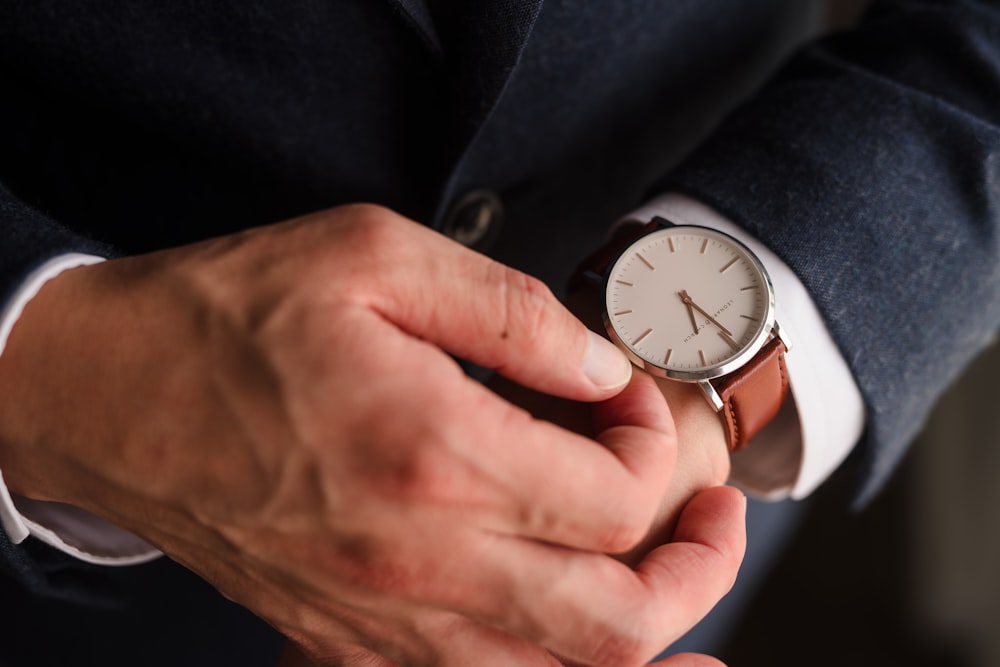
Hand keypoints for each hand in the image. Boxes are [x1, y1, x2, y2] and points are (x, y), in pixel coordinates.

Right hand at [0, 204, 744, 665]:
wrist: (113, 395)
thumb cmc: (229, 321)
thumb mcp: (372, 257)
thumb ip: (509, 310)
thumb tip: (599, 364)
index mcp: (432, 451)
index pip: (614, 495)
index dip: (657, 448)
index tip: (635, 404)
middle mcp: (415, 557)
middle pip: (616, 623)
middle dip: (698, 575)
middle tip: (716, 520)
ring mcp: (381, 615)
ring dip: (647, 639)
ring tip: (679, 584)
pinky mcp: (347, 638)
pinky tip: (585, 649)